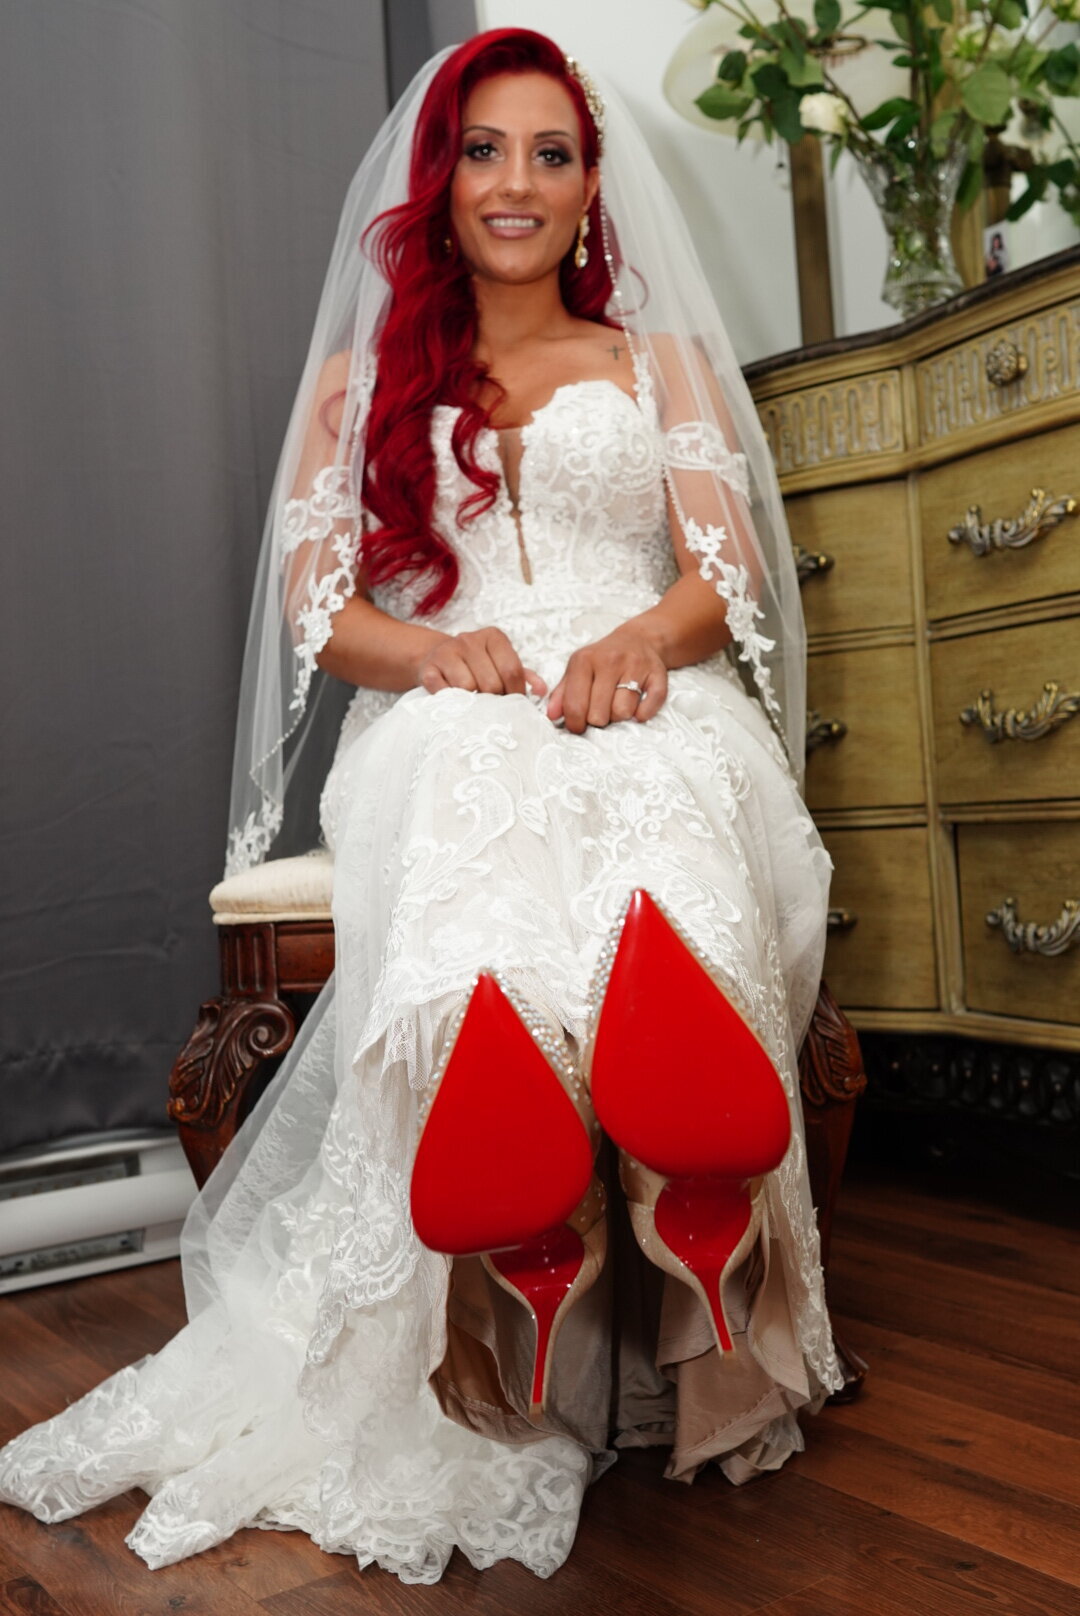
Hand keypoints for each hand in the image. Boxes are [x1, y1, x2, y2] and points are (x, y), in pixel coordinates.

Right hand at [415, 627, 545, 697]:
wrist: (437, 657)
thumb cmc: (476, 664)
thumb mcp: (501, 664)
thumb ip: (523, 675)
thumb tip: (541, 690)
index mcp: (493, 637)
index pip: (512, 670)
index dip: (515, 693)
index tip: (513, 704)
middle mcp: (469, 639)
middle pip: (491, 683)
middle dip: (494, 700)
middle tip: (491, 705)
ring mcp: (446, 652)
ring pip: (468, 689)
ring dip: (472, 702)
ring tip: (473, 702)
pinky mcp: (428, 668)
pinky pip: (445, 693)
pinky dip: (451, 703)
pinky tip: (454, 701)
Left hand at [546, 626, 667, 732]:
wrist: (638, 639)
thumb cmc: (602, 660)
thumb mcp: (577, 669)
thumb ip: (562, 693)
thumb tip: (552, 716)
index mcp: (585, 660)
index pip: (575, 705)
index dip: (575, 724)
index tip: (578, 727)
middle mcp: (610, 661)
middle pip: (599, 714)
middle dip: (598, 720)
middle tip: (600, 712)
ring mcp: (635, 666)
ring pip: (623, 712)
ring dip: (619, 717)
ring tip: (616, 705)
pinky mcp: (657, 675)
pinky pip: (648, 708)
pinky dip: (642, 714)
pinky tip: (636, 707)